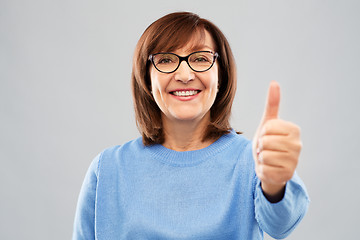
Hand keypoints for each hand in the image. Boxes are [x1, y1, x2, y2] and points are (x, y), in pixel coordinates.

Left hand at [252, 81, 301, 199]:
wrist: (268, 164)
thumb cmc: (268, 140)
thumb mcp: (268, 122)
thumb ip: (272, 104)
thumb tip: (274, 83)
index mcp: (295, 130)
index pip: (268, 127)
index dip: (263, 132)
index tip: (268, 136)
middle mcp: (298, 145)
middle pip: (266, 142)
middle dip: (261, 145)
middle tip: (266, 148)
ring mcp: (294, 161)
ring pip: (265, 156)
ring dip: (261, 157)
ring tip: (267, 157)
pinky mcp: (287, 175)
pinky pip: (264, 170)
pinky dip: (262, 169)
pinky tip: (269, 168)